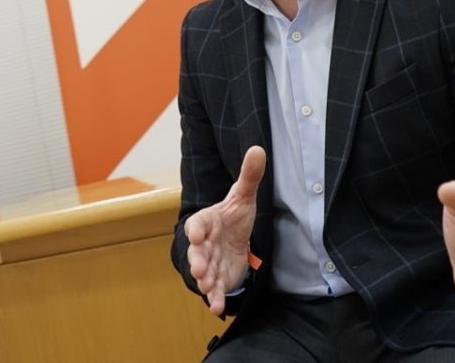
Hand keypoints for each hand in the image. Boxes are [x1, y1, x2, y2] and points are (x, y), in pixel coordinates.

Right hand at [184, 146, 265, 315]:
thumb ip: (249, 175)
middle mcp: (204, 243)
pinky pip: (213, 289)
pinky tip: (216, 307)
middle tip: (200, 268)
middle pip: (197, 251)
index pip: (197, 223)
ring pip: (203, 272)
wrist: (234, 238)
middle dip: (197, 260)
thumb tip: (259, 148)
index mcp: (206, 221)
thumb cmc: (234, 216)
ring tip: (207, 286)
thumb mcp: (243, 195)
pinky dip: (214, 298)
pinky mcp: (218, 278)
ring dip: (204, 280)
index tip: (196, 235)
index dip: (196, 230)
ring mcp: (209, 262)